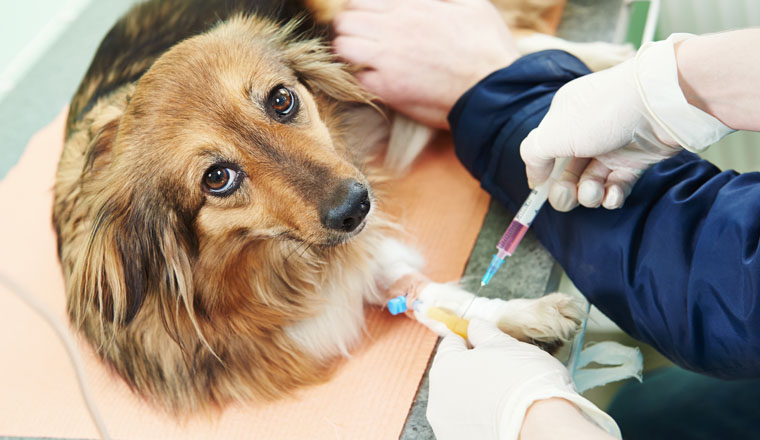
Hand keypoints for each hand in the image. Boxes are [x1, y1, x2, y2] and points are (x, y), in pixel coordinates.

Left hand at [334, 0, 519, 128]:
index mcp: (410, 6)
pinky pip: (357, 77)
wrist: (494, 91)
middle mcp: (393, 29)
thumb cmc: (488, 47)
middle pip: (345, 21)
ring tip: (366, 60)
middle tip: (363, 41)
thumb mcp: (472, 4)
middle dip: (350, 29)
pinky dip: (363, 78)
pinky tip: (379, 81)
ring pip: (343, 47)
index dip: (360, 10)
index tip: (370, 21)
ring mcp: (387, 60)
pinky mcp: (388, 88)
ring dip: (350, 52)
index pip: (360, 0)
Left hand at [427, 319, 618, 439]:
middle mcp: (438, 398)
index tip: (489, 344)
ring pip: (461, 400)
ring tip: (507, 397)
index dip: (472, 340)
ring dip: (478, 395)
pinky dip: (482, 418)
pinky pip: (470, 423)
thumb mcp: (506, 345)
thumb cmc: (525, 381)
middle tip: (504, 371)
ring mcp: (447, 424)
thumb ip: (485, 333)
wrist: (542, 430)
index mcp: (445, 367)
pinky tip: (504, 417)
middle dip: (475, 369)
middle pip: (454, 374)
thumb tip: (474, 326)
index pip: (452, 343)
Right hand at [520, 34, 733, 210]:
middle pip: (567, 171)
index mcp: (564, 117)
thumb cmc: (602, 113)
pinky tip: (612, 196)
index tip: (540, 191)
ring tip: (595, 193)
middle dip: (564, 190)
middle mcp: (587, 130)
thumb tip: (534, 178)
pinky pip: (618, 184)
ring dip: (589, 195)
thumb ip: (533, 155)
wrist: (660, 104)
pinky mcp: (637, 159)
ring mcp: (612, 145)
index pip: (545, 150)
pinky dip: (612, 195)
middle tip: (567, 197)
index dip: (542, 173)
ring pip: (591, 181)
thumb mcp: (553, 132)